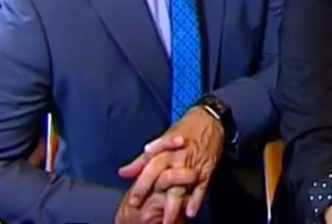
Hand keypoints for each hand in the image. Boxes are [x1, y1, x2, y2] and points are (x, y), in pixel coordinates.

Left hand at [119, 107, 225, 221]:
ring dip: (175, 204)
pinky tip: (190, 212)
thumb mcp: (161, 141)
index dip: (141, 185)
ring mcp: (193, 164)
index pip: (150, 169)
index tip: (133, 201)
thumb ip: (142, 160)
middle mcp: (178, 157)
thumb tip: (122, 173)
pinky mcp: (206, 170)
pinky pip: (201, 187)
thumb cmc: (183, 130)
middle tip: (144, 213)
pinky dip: (197, 200)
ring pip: (182, 186)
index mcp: (165, 150)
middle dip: (154, 195)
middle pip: (164, 178)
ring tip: (168, 220)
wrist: (209, 119)